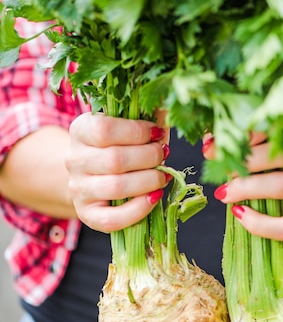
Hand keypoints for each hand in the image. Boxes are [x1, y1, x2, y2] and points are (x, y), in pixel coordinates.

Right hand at [65, 113, 169, 231]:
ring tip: (163, 176)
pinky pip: (112, 219)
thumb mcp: (128, 125)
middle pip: (115, 159)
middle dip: (149, 157)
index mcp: (81, 130)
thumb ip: (148, 114)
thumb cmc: (120, 146)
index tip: (157, 133)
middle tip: (164, 154)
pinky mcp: (88, 214)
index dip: (137, 132)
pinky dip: (139, 210)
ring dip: (148, 181)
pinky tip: (155, 197)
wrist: (94, 177)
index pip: (104, 129)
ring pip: (116, 187)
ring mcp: (78, 188)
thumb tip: (170, 102)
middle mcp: (74, 159)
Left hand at [203, 133, 282, 240]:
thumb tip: (210, 145)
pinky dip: (259, 223)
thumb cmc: (275, 167)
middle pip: (281, 153)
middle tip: (217, 164)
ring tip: (223, 193)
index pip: (280, 122)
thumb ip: (240, 143)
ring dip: (248, 188)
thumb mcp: (263, 149)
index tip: (221, 137)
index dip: (249, 129)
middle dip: (245, 159)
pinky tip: (238, 213)